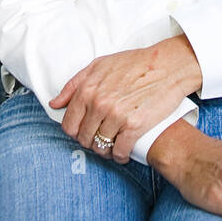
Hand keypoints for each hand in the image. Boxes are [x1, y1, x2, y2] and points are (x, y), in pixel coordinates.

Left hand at [50, 36, 201, 162]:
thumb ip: (74, 85)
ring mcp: (116, 116)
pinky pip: (119, 152)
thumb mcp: (99, 66)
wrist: (167, 66)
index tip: (83, 131)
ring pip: (100, 146)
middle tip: (100, 138)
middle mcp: (99, 103)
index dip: (74, 131)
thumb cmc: (134, 64)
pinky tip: (123, 152)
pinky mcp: (134, 126)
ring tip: (111, 145)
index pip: (69, 124)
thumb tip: (55, 104)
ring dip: (105, 150)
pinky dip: (119, 156)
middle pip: (83, 138)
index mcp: (88, 89)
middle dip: (90, 141)